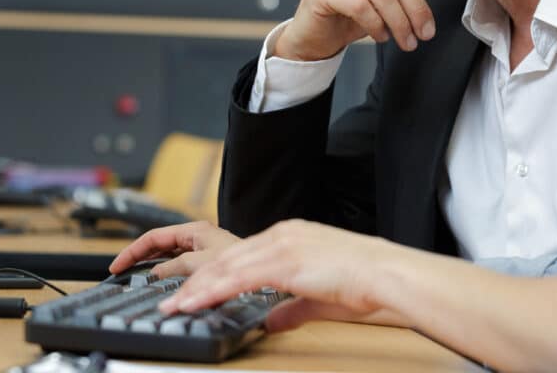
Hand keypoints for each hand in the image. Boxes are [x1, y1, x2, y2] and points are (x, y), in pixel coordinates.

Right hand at [108, 220, 240, 278]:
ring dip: (152, 267)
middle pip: (159, 246)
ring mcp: (203, 250)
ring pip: (169, 257)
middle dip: (139, 258)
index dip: (133, 251)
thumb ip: (173, 267)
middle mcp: (197, 238)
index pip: (154, 237)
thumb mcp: (199, 263)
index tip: (117, 265)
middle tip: (120, 273)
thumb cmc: (240, 260)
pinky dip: (166, 275)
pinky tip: (161, 285)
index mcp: (194, 231)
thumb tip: (153, 274)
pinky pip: (180, 267)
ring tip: (135, 279)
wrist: (263, 268)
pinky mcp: (209, 263)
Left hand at [158, 219, 406, 331]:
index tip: (193, 290)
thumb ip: (291, 308)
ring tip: (173, 307)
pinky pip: (238, 277)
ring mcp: (282, 245)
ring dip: (196, 288)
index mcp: (291, 237)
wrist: (386, 273)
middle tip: (170, 301)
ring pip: (226, 266)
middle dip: (195, 281)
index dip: (213, 274)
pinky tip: (195, 303)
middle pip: (226, 258)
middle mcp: (283, 235)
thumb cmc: (364, 283)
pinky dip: (212, 291)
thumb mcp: (319, 297)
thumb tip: (272, 321)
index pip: (241, 255)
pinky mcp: (285, 261)